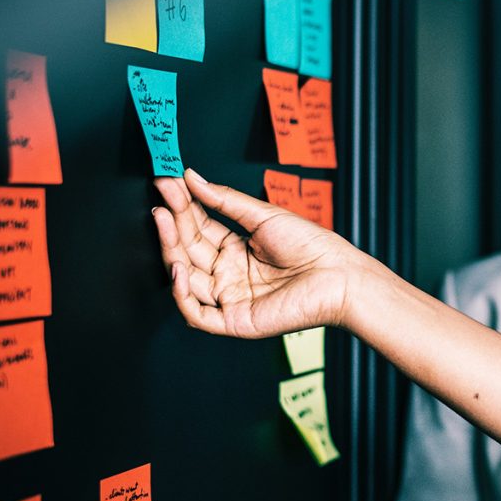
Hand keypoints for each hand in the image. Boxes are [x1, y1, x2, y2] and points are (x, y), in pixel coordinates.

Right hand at [152, 169, 357, 337]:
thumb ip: (225, 200)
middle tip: (161, 198)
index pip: (199, 229)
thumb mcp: (264, 216)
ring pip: (186, 280)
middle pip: (189, 251)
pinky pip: (197, 314)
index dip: (182, 207)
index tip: (167, 182)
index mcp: (237, 252)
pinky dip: (181, 294)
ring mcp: (230, 299)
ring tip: (164, 220)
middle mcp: (230, 276)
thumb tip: (192, 178)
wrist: (339, 275)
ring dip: (170, 251)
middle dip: (172, 224)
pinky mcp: (235, 321)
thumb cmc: (312, 247)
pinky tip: (177, 266)